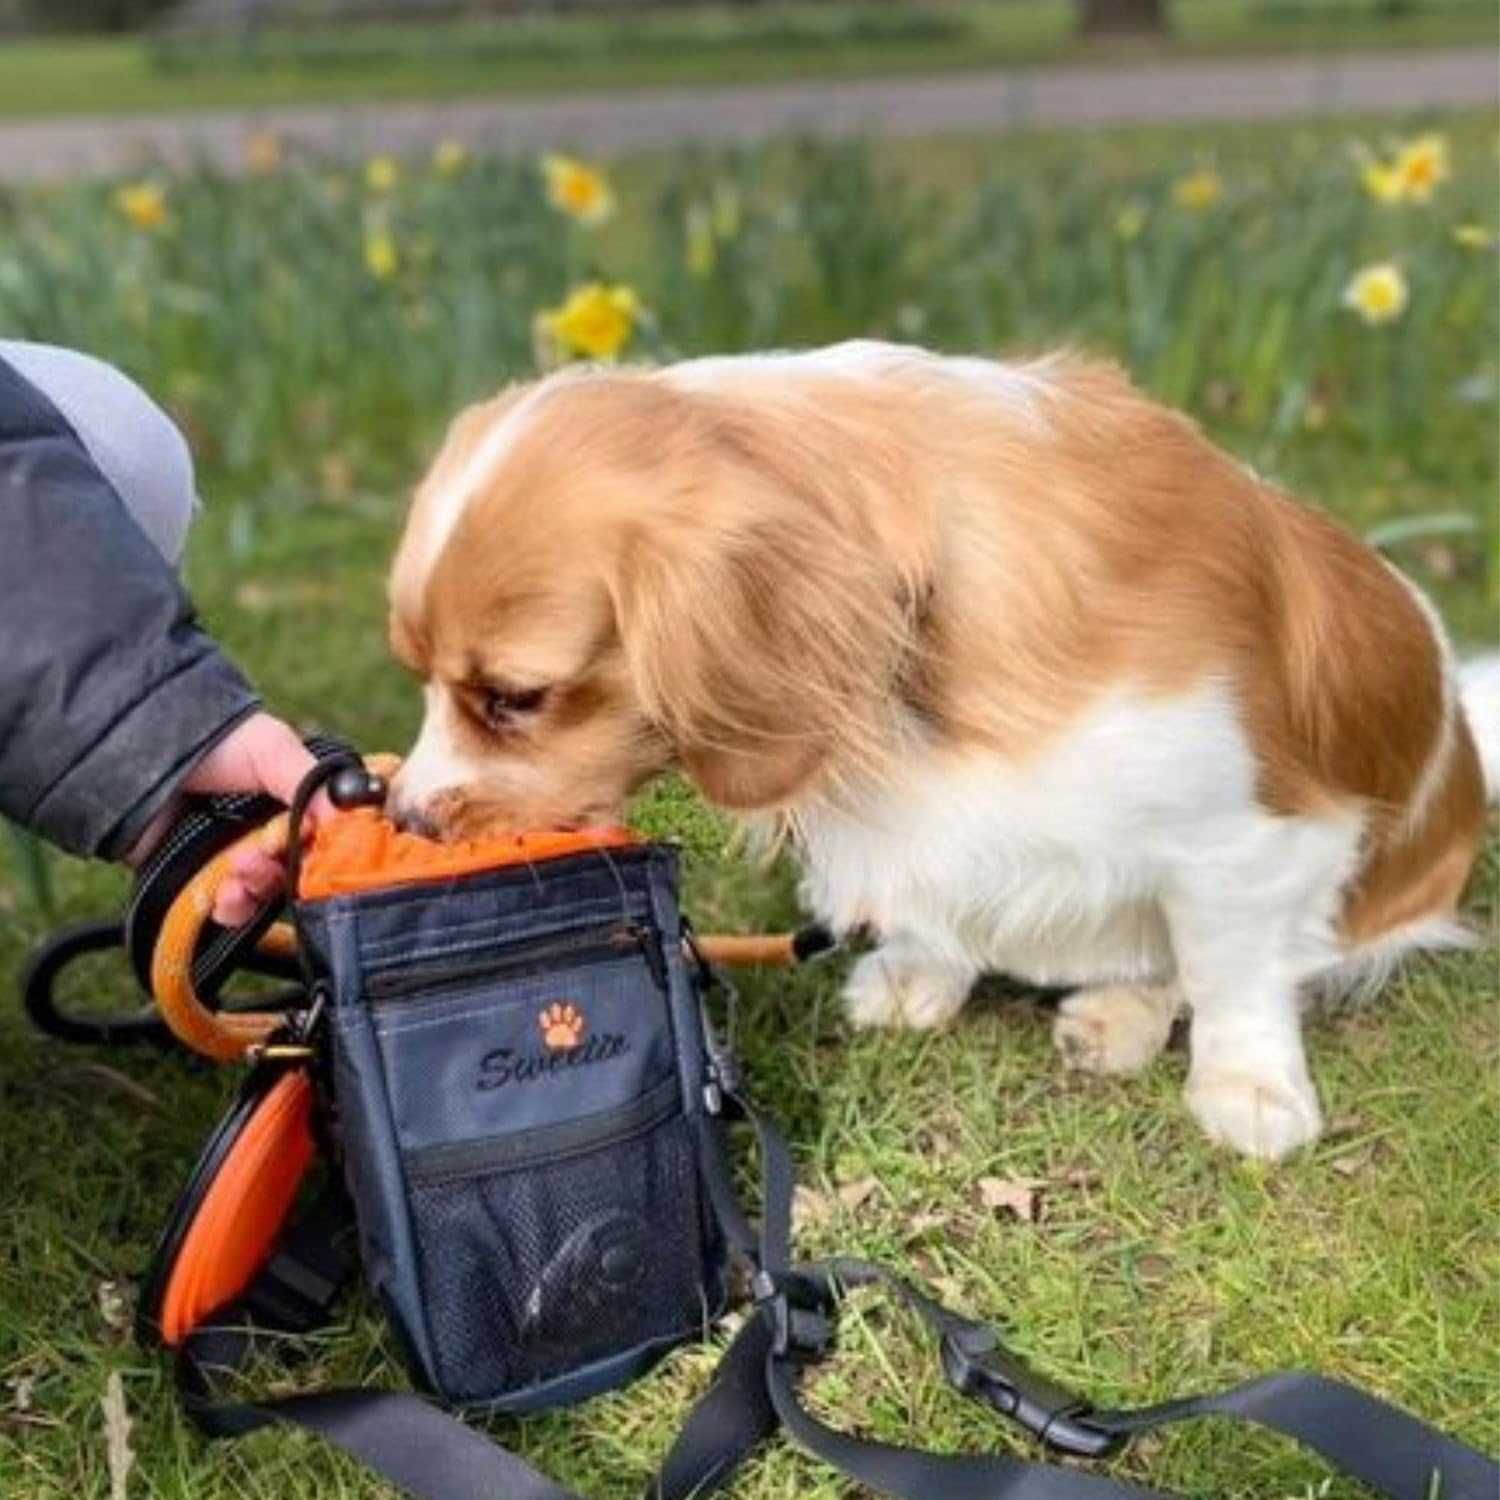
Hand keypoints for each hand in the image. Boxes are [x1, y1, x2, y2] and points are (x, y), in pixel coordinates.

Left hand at [127, 711, 319, 925]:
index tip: (317, 853)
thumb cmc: (213, 741)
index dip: (322, 851)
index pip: (322, 840)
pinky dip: (231, 908)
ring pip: (264, 894)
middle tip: (262, 858)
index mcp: (290, 803)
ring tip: (237, 874)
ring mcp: (231, 858)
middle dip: (283, 873)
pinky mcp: (198, 879)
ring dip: (256, 890)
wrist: (135, 753)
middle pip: (295, 872)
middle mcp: (266, 832)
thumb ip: (314, 786)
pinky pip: (227, 910)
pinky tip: (223, 896)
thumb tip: (351, 822)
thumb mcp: (274, 750)